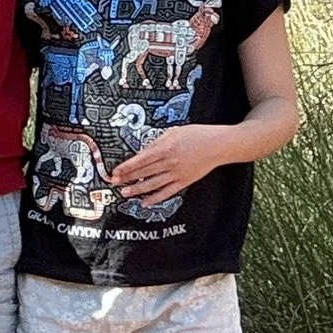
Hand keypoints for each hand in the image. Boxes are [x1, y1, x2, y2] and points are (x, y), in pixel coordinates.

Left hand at [110, 125, 231, 206]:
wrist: (218, 145)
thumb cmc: (197, 135)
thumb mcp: (174, 131)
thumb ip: (157, 141)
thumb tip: (144, 151)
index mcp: (165, 148)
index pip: (140, 159)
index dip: (126, 167)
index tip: (116, 171)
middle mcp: (169, 162)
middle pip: (144, 172)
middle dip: (128, 178)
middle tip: (115, 183)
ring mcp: (177, 174)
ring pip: (153, 184)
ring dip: (138, 189)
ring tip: (126, 193)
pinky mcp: (184, 181)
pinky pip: (167, 192)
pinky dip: (156, 198)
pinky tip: (146, 201)